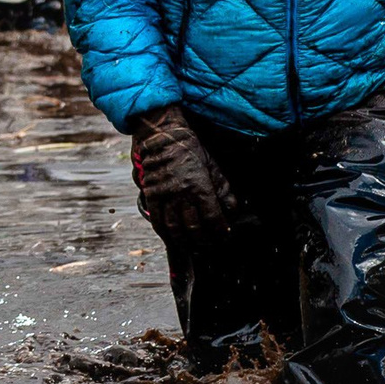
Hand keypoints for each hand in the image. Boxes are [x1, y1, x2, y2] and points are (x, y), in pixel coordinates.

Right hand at [132, 105, 238, 234]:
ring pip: (174, 229)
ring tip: (192, 247)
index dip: (220, 231)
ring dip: (185, 242)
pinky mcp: (152, 195)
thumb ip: (223, 190)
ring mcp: (165, 196)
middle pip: (194, 229)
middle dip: (204, 241)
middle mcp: (182, 195)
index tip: (224, 235)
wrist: (164, 136)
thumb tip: (232, 210)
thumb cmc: (191, 150)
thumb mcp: (214, 167)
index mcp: (200, 187)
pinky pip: (157, 221)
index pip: (213, 219)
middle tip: (210, 245)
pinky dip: (165, 234)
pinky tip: (172, 239)